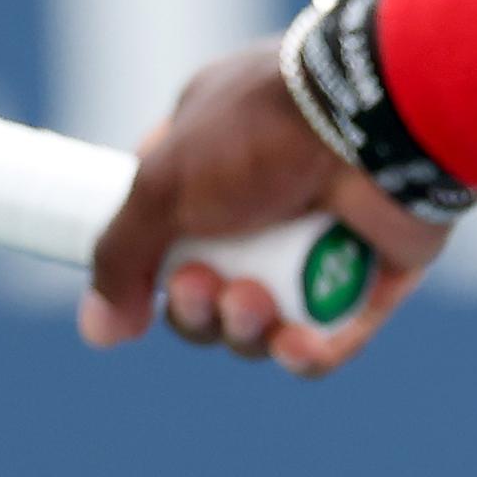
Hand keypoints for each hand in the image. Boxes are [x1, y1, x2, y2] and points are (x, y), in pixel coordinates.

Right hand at [81, 45, 452, 377]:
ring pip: (268, 321)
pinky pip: (332, 336)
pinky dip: (309, 352)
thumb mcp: (161, 183)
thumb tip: (100, 329)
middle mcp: (268, 194)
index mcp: (213, 156)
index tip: (144, 283)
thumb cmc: (261, 137)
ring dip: (248, 330)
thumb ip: (120, 255)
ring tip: (255, 304)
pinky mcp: (375, 270)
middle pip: (211, 292)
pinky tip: (298, 347)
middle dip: (198, 309)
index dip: (151, 269)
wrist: (376, 123)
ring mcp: (324, 235)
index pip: (167, 230)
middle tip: (205, 289)